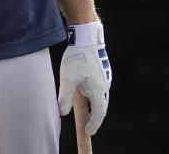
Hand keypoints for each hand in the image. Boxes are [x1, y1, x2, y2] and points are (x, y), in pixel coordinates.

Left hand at [58, 20, 111, 134]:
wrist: (87, 37)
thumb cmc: (77, 58)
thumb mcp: (68, 79)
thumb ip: (65, 98)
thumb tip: (62, 113)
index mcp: (98, 90)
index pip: (98, 114)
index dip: (94, 124)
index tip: (88, 131)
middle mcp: (105, 85)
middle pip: (102, 106)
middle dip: (95, 117)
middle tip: (89, 124)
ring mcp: (106, 77)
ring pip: (102, 96)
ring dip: (95, 105)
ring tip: (88, 110)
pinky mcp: (104, 70)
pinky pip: (101, 87)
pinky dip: (96, 95)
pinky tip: (87, 91)